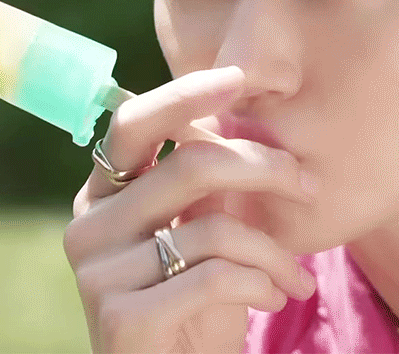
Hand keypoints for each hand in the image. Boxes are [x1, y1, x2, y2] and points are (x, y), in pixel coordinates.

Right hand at [63, 67, 317, 353]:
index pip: (136, 123)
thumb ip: (202, 182)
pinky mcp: (120, 318)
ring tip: (298, 276)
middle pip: (190, 165)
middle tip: (309, 185)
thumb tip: (237, 116)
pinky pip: (215, 276)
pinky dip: (262, 283)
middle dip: (265, 167)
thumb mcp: (198, 232)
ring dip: (275, 252)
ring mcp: (97, 273)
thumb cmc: (193, 300)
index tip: (240, 79)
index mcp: (104, 192)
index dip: (186, 95)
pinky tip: (276, 297)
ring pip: (214, 228)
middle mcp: (89, 224)